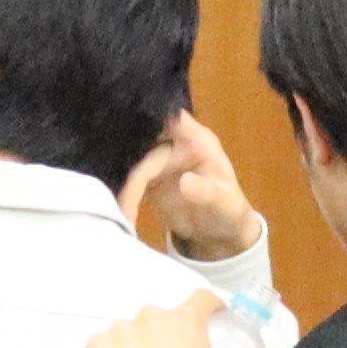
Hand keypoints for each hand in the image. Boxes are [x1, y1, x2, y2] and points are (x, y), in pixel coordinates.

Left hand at [87, 293, 229, 347]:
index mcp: (186, 322)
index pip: (203, 298)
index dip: (211, 303)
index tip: (215, 312)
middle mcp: (151, 317)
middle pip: (165, 317)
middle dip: (171, 335)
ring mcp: (121, 329)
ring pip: (133, 330)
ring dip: (140, 345)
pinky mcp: (97, 345)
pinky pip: (105, 345)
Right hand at [114, 108, 264, 267]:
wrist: (219, 233)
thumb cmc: (230, 212)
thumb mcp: (226, 205)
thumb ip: (207, 192)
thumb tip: (185, 182)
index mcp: (197, 140)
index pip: (171, 117)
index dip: (150, 114)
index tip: (127, 121)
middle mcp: (175, 144)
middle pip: (143, 138)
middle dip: (124, 150)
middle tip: (116, 176)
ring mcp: (159, 159)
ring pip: (131, 161)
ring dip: (123, 184)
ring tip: (121, 210)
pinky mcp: (147, 177)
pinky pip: (127, 179)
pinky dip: (120, 192)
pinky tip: (117, 208)